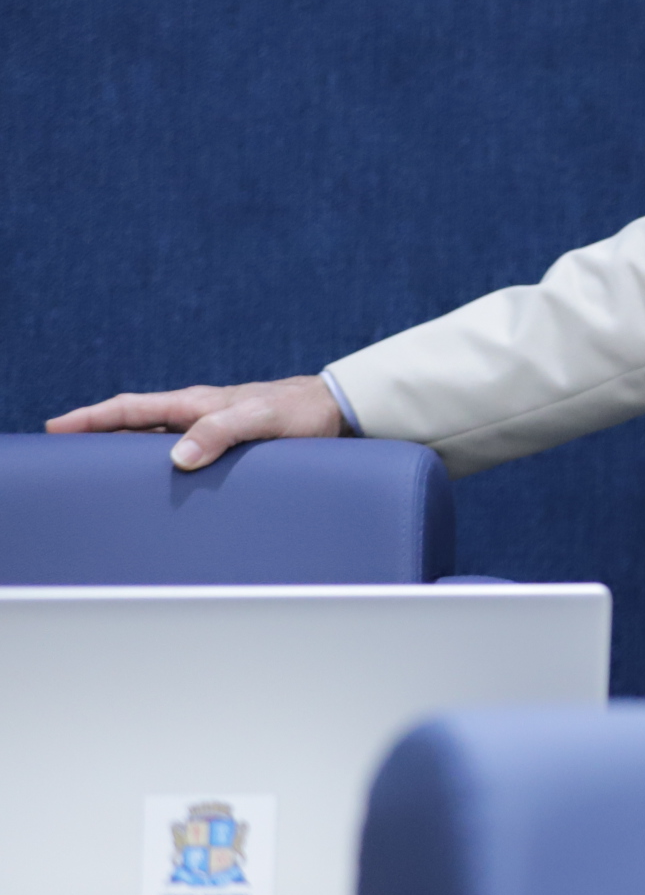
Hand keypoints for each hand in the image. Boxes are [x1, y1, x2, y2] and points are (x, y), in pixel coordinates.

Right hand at [46, 376, 344, 469]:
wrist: (337, 412)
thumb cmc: (301, 411)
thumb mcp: (262, 419)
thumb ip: (223, 431)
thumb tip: (178, 457)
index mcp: (195, 403)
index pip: (130, 408)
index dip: (91, 419)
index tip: (55, 429)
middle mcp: (196, 415)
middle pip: (132, 428)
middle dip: (96, 440)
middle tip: (63, 461)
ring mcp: (209, 430)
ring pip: (153, 444)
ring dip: (126, 457)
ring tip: (98, 482)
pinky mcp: (226, 447)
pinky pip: (181, 458)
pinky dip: (159, 470)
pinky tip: (155, 491)